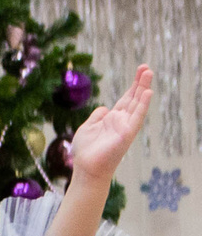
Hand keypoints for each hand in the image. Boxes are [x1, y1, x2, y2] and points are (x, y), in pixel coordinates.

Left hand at [68, 64, 152, 188]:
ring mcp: (126, 126)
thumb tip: (104, 107)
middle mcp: (122, 121)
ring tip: (149, 73)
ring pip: (137, 103)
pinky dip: (142, 105)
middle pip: (134, 97)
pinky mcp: (127, 134)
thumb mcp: (88, 128)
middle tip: (146, 67)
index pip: (126, 98)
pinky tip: (147, 93)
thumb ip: (96, 116)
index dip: (132, 85)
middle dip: (140, 82)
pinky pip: (137, 117)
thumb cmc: (86, 151)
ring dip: (143, 88)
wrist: (86, 169)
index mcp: (112, 118)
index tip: (139, 71)